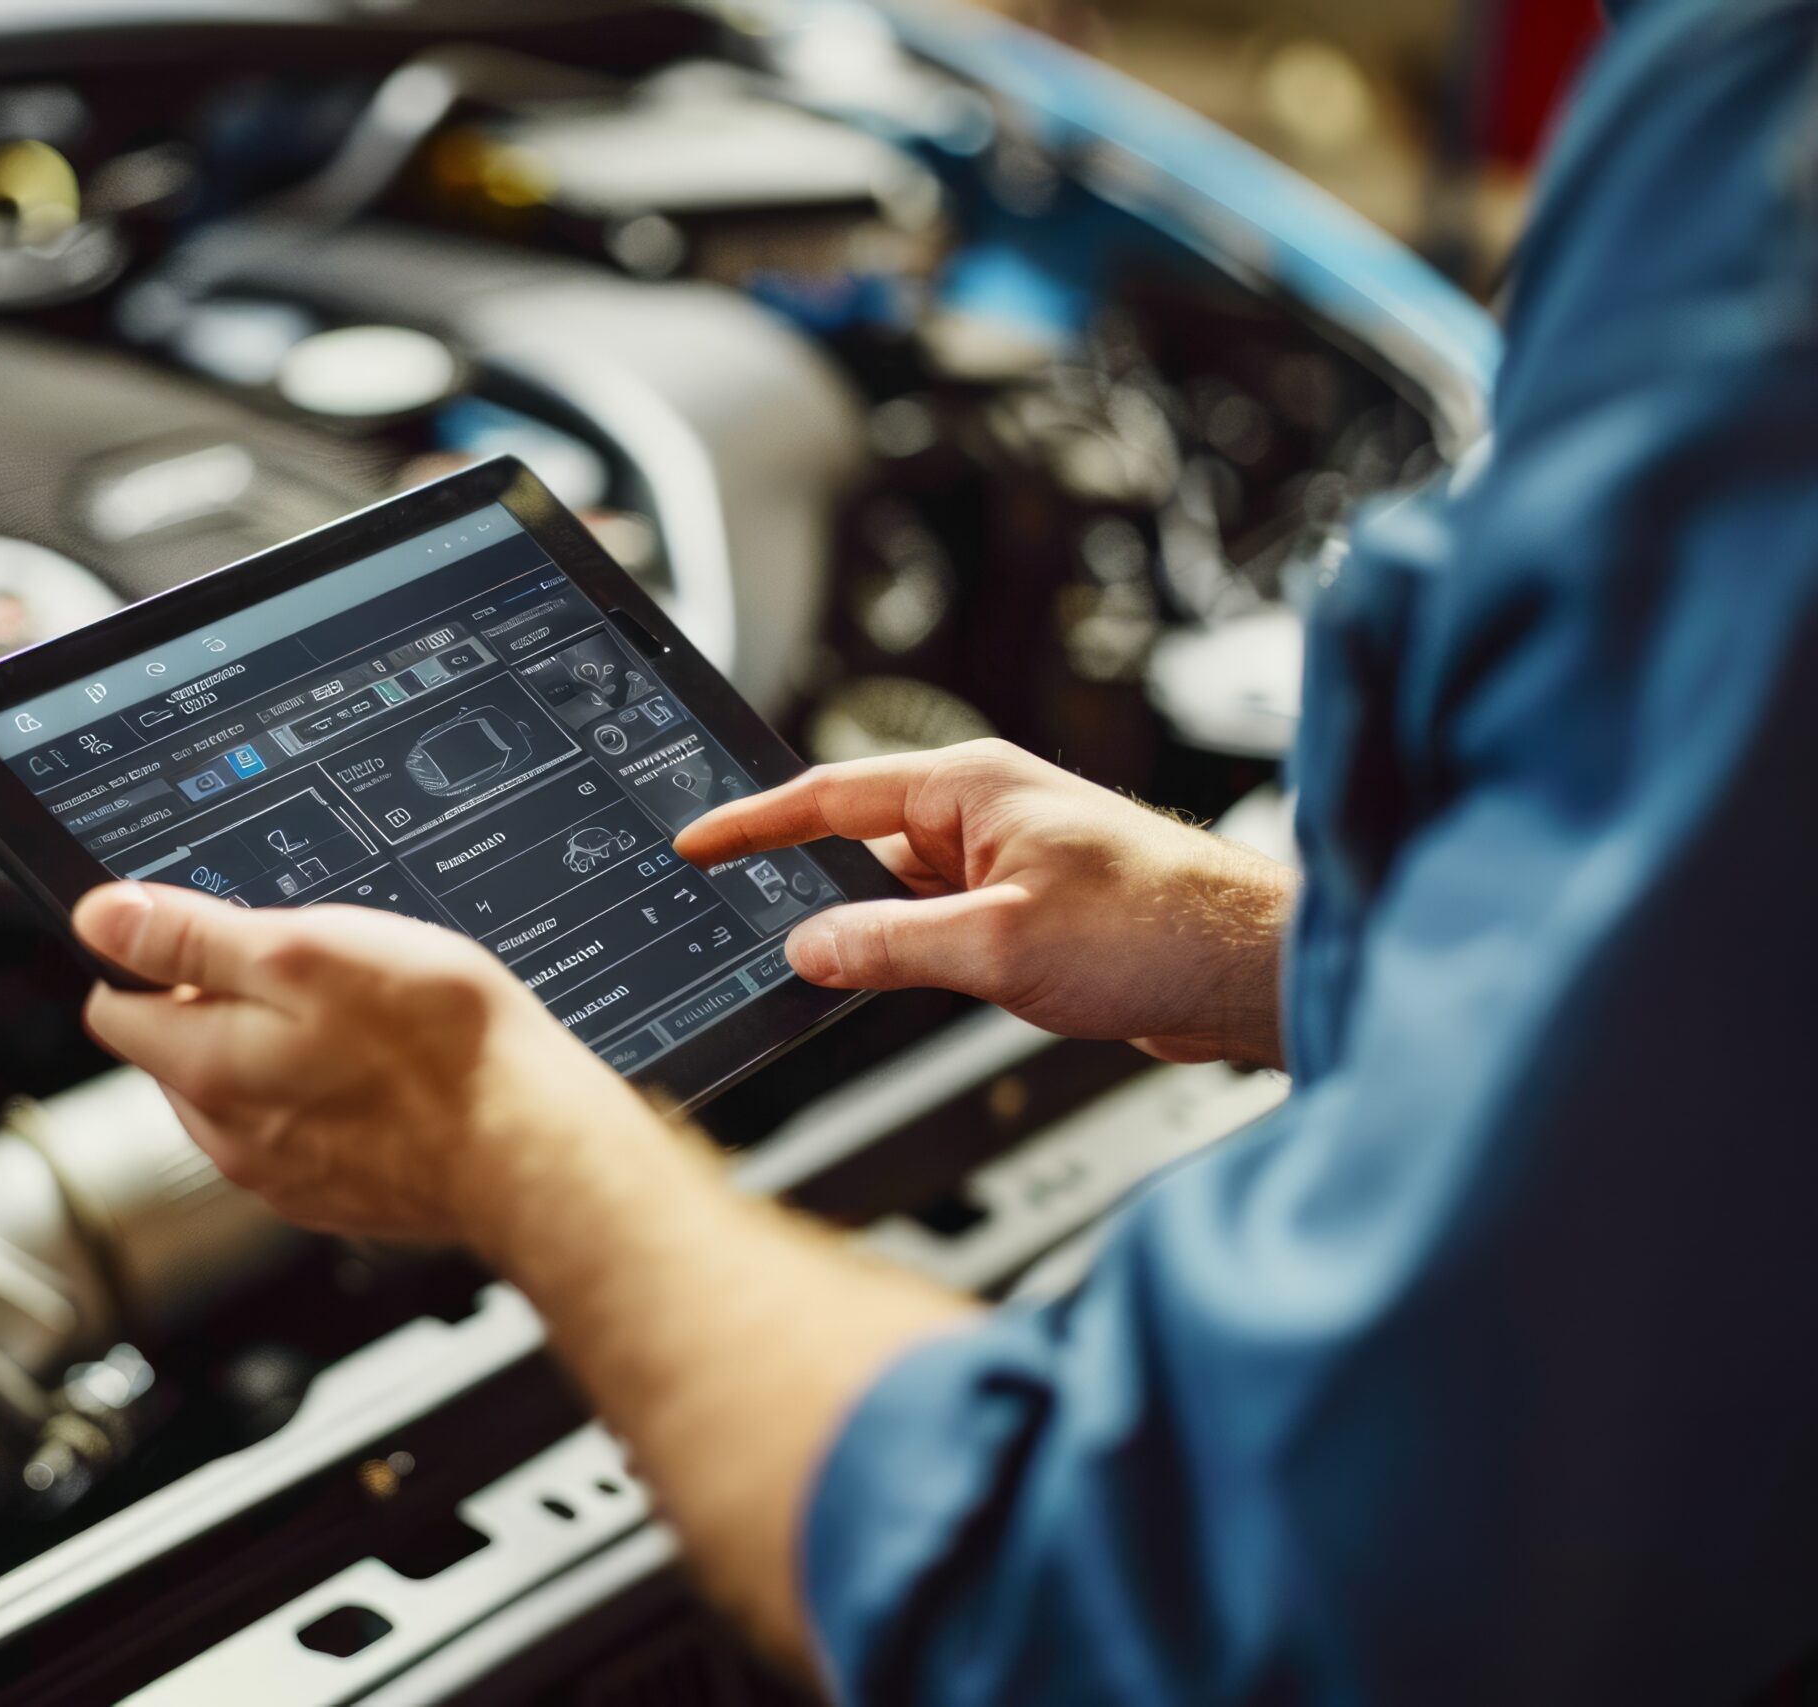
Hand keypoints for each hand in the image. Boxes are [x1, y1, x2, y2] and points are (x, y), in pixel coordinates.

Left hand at [72, 882, 658, 1242]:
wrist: (532, 1146)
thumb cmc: (437, 1046)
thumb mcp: (305, 950)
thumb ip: (191, 937)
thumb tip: (101, 916)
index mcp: (206, 1069)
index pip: (115, 1007)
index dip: (158, 958)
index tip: (216, 938)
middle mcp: (228, 1138)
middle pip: (180, 1052)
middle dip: (225, 1006)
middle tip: (316, 975)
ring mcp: (283, 1176)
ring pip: (245, 1092)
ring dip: (283, 1052)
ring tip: (366, 1024)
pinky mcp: (337, 1195)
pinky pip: (303, 1131)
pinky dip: (331, 1098)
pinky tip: (390, 1074)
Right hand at [675, 740, 1294, 1066]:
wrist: (1250, 970)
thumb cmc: (1159, 926)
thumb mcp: (997, 946)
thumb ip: (889, 946)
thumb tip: (812, 947)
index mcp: (970, 788)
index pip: (830, 795)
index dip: (754, 822)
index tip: (697, 841)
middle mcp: (984, 814)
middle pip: (859, 846)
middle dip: (805, 888)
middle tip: (743, 927)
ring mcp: (1006, 863)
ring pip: (898, 895)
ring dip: (866, 932)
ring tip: (822, 973)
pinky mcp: (1026, 913)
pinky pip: (937, 926)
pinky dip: (905, 954)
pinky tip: (888, 988)